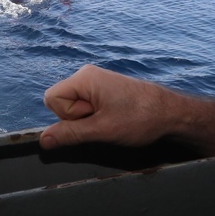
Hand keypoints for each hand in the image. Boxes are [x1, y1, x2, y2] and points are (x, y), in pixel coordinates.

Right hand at [40, 64, 184, 149]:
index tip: (91, 117)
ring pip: (73, 106)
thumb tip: (42, 140)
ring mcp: (96, 82)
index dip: (67, 115)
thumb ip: (69, 134)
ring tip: (112, 119)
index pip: (51, 98)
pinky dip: (95, 116)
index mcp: (84, 78)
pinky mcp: (104, 90)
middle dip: (77, 117)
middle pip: (60, 102)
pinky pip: (85, 105)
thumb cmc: (140, 118)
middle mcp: (87, 75)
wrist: (171, 113)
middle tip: (104, 119)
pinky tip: (114, 118)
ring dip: (88, 118)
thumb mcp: (101, 130)